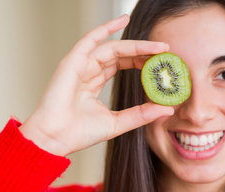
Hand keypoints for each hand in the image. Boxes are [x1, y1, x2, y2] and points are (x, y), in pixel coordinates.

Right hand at [20, 15, 173, 155]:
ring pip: (112, 47)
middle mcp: (88, 70)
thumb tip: (168, 108)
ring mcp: (79, 65)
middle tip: (166, 50)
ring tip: (158, 46)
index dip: (141, 61)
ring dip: (136, 45)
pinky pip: (90, 39)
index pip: (122, 64)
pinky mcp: (72, 62)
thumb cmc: (79, 133)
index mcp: (95, 83)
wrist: (56, 138)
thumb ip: (142, 114)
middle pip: (120, 54)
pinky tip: (122, 20)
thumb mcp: (118, 122)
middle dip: (143, 51)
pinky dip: (105, 28)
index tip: (161, 63)